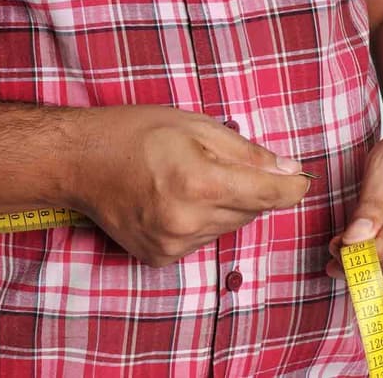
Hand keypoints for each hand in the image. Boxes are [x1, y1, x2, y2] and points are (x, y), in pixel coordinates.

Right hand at [69, 105, 308, 266]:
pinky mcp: (160, 257)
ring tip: (192, 181)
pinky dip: (202, 221)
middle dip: (252, 189)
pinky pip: (203, 240)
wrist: (81, 162)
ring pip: (229, 226)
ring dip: (225, 205)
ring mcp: (173, 244)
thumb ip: (247, 152)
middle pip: (252, 212)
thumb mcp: (196, 126)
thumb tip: (289, 170)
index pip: (269, 194)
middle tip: (221, 165)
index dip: (292, 186)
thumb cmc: (136, 134)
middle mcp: (189, 220)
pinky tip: (176, 201)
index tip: (301, 180)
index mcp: (200, 182)